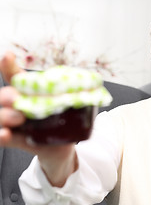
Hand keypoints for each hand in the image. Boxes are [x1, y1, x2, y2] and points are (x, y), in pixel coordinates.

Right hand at [0, 52, 76, 186]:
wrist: (62, 147)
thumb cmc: (61, 121)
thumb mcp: (66, 105)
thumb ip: (71, 93)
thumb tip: (88, 80)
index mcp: (27, 94)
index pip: (13, 77)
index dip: (9, 67)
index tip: (9, 57)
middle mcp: (15, 106)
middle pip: (2, 97)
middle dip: (7, 96)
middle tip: (18, 99)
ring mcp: (12, 124)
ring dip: (4, 116)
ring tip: (18, 118)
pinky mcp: (15, 140)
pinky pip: (2, 139)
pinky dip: (2, 136)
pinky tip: (7, 134)